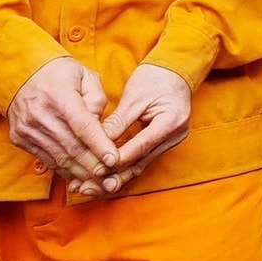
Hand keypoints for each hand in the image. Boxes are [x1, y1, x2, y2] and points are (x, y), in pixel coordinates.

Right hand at [7, 56, 117, 186]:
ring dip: (80, 173)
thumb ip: (96, 99)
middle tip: (112, 177)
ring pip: (58, 158)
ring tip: (99, 182)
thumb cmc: (59, 73)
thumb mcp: (84, 74)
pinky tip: (79, 177)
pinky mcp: (20, 139)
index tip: (114, 159)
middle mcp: (40, 115)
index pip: (83, 126)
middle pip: (71, 147)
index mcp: (59, 95)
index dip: (99, 145)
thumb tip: (100, 125)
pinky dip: (64, 170)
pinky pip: (46, 160)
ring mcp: (27, 129)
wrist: (19, 73)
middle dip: (93, 165)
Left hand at [78, 64, 191, 195]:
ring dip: (114, 178)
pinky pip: (139, 161)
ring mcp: (170, 142)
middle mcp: (175, 136)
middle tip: (86, 187)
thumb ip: (117, 122)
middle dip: (111, 177)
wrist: (175, 72)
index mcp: (172, 120)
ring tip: (88, 188)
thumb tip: (96, 143)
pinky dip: (120, 169)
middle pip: (139, 164)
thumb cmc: (155, 78)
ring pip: (138, 167)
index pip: (141, 146)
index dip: (116, 159)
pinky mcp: (162, 145)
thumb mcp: (134, 96)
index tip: (93, 168)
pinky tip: (101, 178)